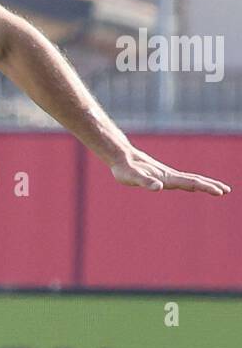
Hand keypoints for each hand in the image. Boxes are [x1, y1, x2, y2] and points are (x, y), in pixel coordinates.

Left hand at [110, 147, 230, 195]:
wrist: (121, 156)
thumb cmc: (125, 168)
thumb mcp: (132, 178)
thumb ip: (145, 182)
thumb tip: (158, 187)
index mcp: (167, 177)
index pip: (191, 182)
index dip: (205, 187)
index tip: (220, 191)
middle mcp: (169, 176)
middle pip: (194, 180)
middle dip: (210, 186)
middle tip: (227, 191)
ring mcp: (167, 175)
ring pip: (189, 179)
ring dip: (204, 184)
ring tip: (217, 189)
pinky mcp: (161, 176)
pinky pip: (181, 180)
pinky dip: (192, 183)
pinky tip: (193, 185)